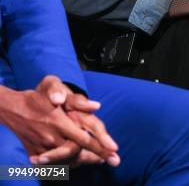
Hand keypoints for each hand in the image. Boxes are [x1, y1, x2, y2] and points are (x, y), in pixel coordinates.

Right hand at [0, 77, 119, 166]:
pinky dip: (69, 163)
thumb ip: (75, 99)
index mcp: (58, 122)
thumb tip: (96, 105)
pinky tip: (80, 160)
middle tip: (114, 160)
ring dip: (86, 160)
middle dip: (98, 156)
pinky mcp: (37, 154)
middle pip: (79, 152)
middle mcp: (52, 138)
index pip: (83, 137)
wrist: (11, 109)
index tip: (114, 149)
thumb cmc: (35, 96)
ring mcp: (43, 148)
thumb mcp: (52, 88)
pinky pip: (55, 164)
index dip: (99, 144)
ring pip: (68, 160)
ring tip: (101, 160)